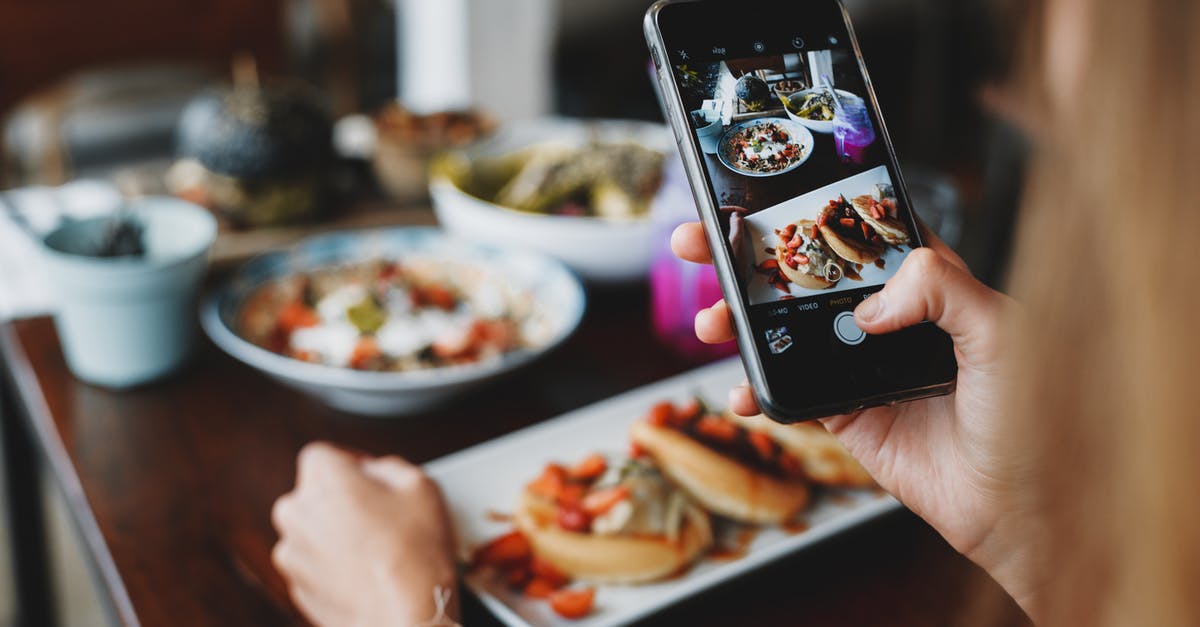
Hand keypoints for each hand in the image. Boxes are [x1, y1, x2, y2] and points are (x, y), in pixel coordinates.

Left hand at [271, 443, 457, 626]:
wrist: (405, 617)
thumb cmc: (414, 554)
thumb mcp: (421, 485)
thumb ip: (389, 466)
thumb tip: (377, 472)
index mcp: (322, 477)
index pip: (325, 454)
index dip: (352, 464)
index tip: (373, 480)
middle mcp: (296, 512)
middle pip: (314, 493)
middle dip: (342, 500)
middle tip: (382, 515)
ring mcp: (292, 554)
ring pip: (313, 530)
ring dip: (337, 534)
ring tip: (378, 549)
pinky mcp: (297, 588)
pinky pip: (315, 564)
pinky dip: (334, 566)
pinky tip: (368, 573)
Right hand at [671, 223, 1040, 615]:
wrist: (1018, 506)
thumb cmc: (1032, 416)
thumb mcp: (1002, 332)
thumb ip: (942, 289)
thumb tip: (869, 304)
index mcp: (928, 282)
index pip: (857, 229)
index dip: (806, 208)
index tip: (754, 196)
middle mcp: (889, 317)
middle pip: (804, 274)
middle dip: (744, 257)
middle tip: (698, 242)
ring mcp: (861, 364)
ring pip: (784, 330)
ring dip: (736, 323)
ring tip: (709, 323)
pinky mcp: (846, 412)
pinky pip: (788, 393)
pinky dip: (755, 393)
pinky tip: (738, 392)